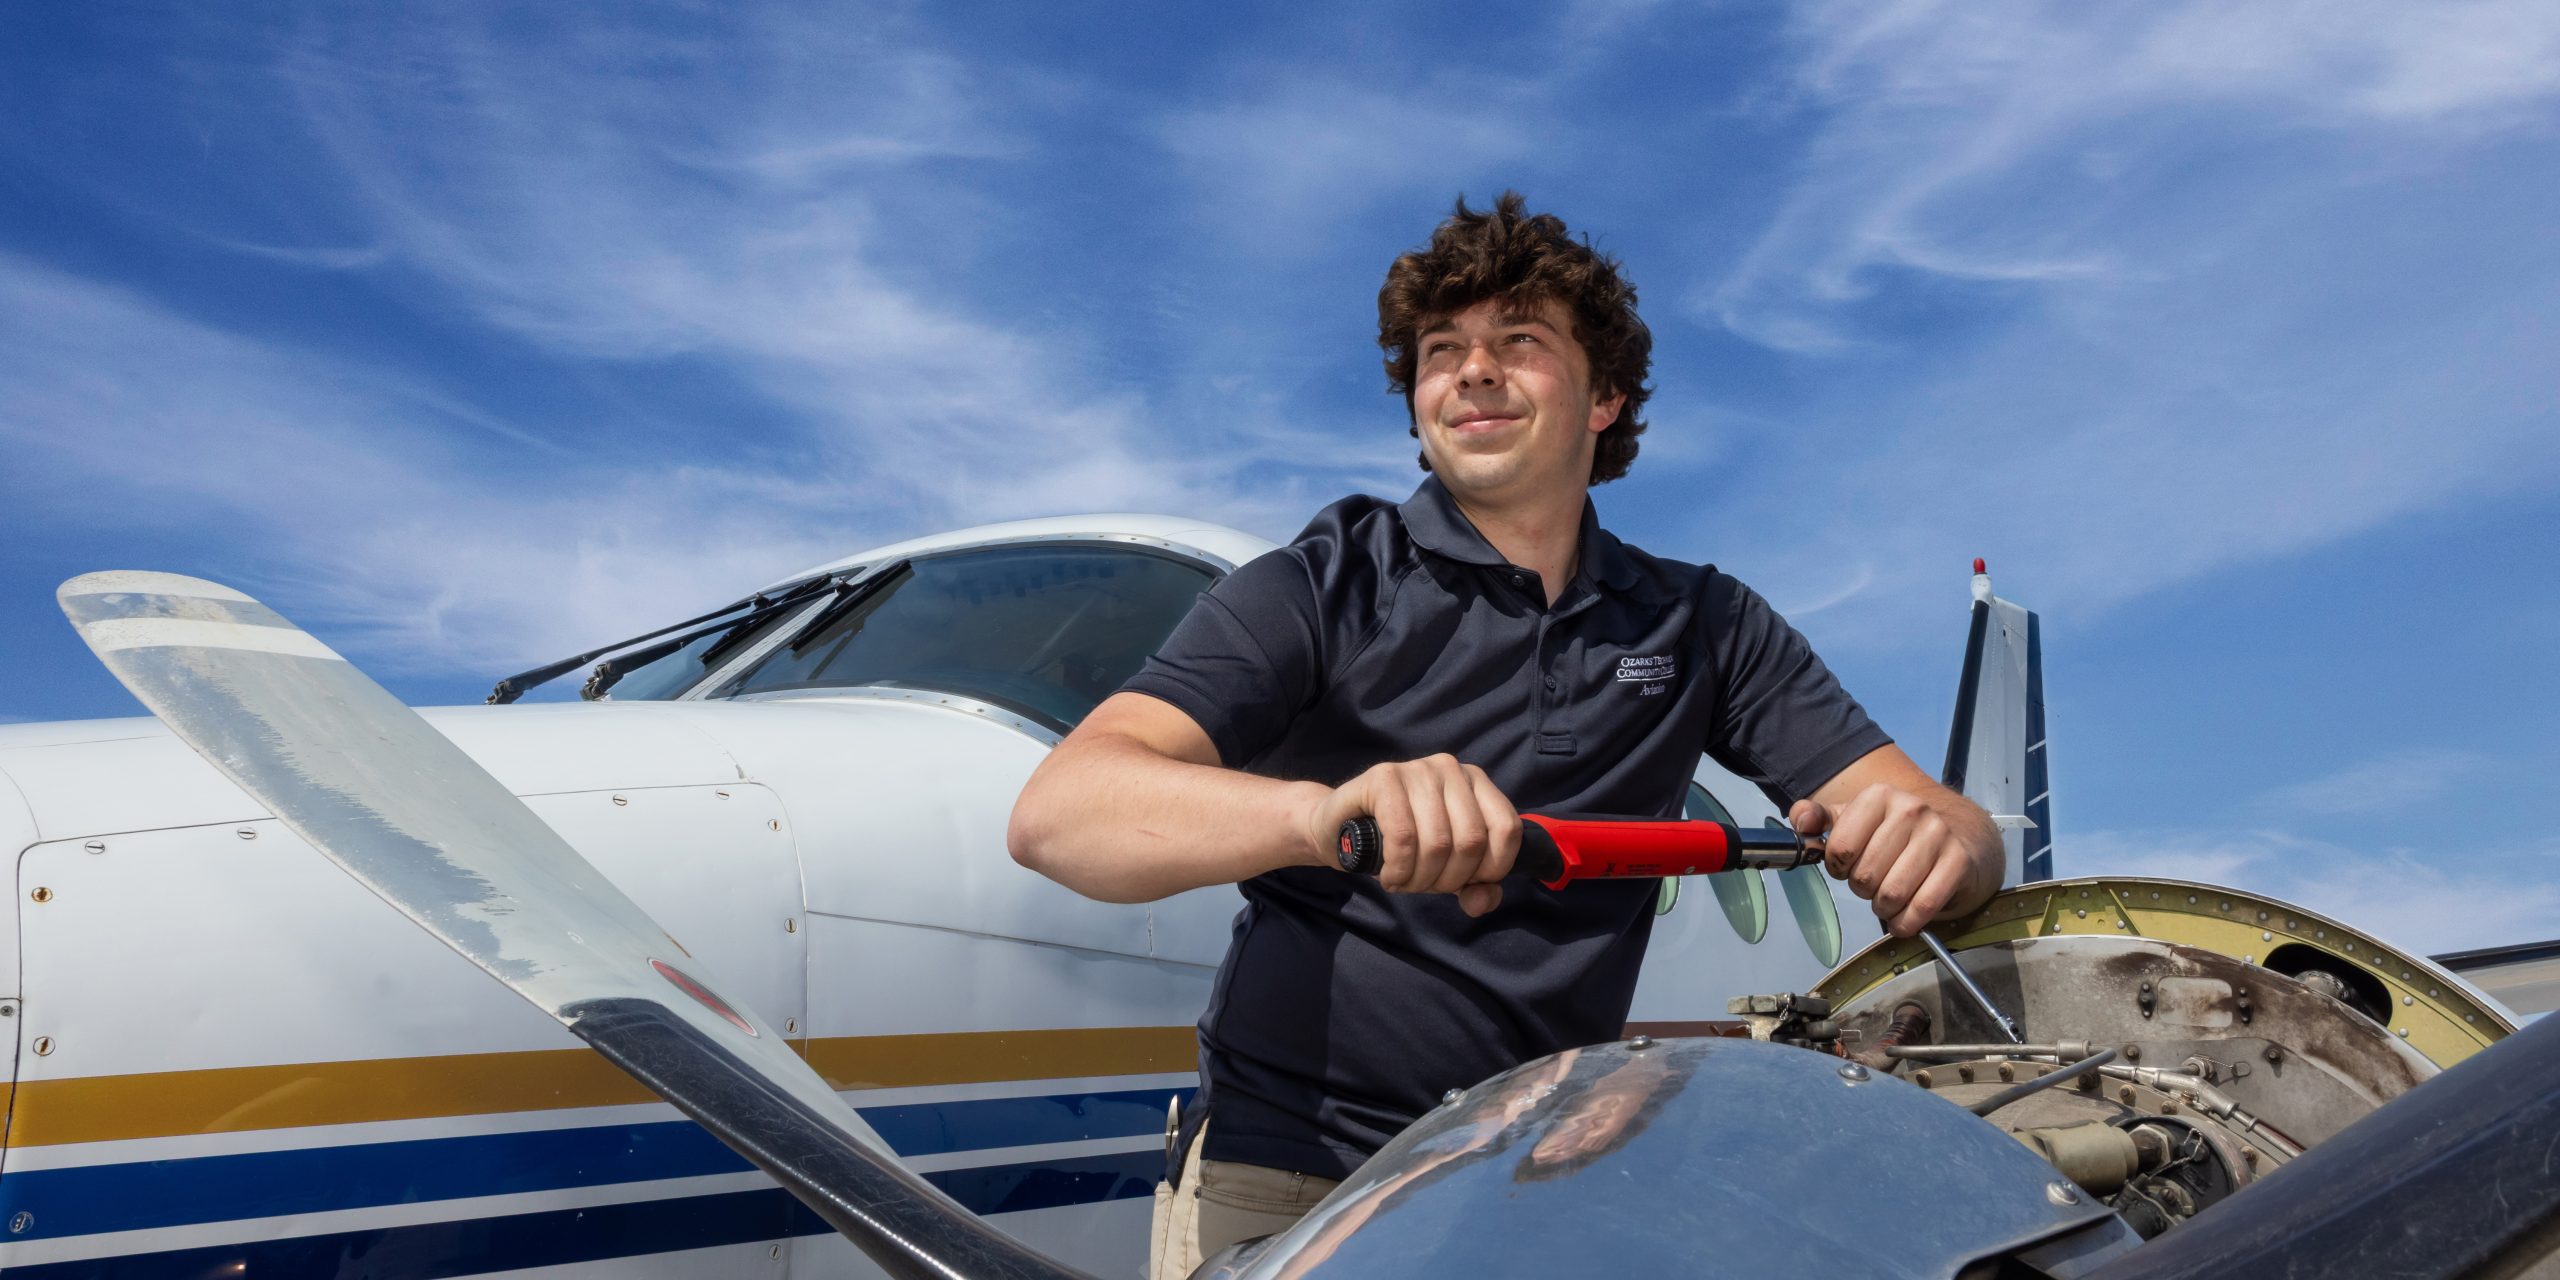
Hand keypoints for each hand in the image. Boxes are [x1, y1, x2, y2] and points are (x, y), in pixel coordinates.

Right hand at [1306, 754, 1520, 916]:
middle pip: (1471, 841)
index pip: (1507, 829)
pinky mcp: (1383, 777)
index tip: (1465, 884)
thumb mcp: (1445, 870)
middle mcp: (1451, 768)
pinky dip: (1399, 869)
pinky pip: (1404, 836)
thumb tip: (1483, 899)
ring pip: (1438, 842)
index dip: (1492, 869)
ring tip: (1404, 882)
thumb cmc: (1399, 847)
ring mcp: (1417, 769)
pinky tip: (1390, 875)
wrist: (1337, 829)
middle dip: (1448, 880)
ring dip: (1420, 879)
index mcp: (1476, 782)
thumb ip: (1475, 887)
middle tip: (1423, 885)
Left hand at [1789, 783, 1994, 937]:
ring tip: (1888, 900)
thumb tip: (1800, 821)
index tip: (1847, 867)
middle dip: (1863, 890)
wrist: (1963, 836)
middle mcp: (1911, 809)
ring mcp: (1938, 834)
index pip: (1840, 848)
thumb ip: (1818, 818)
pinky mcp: (1959, 862)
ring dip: (1884, 909)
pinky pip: (1922, 906)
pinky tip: (1903, 919)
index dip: (1838, 867)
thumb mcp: (1855, 819)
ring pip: (1891, 894)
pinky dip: (1906, 923)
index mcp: (1879, 796)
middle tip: (1873, 885)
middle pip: (1864, 875)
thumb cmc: (1899, 834)